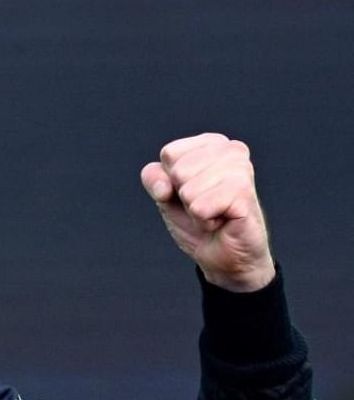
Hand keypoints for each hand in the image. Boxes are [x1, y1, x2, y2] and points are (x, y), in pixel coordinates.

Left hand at [140, 133, 273, 291]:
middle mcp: (231, 151)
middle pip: (178, 170)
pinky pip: (201, 208)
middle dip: (183, 196)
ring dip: (195, 210)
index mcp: (212, 143)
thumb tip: (164, 186)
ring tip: (213, 213)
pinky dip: (204, 221)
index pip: (169, 153)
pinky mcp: (245, 194)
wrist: (224, 255)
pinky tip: (221, 221)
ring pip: (188, 190)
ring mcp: (241, 170)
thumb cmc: (198, 220)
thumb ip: (154, 179)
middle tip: (203, 205)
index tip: (188, 192)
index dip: (169, 180)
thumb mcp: (166, 195)